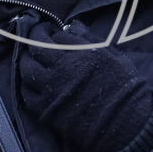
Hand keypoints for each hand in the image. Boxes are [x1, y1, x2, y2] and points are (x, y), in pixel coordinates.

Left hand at [19, 21, 152, 151]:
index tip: (52, 32)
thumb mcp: (115, 57)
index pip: (58, 36)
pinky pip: (26, 94)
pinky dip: (26, 85)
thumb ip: (92, 39)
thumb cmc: (125, 89)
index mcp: (82, 54)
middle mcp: (64, 69)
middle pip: (37, 47)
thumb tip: (74, 25)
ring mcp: (53, 91)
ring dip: (26, 60)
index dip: (53, 31)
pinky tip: (32, 82)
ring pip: (27, 68)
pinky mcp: (47, 111)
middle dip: (34, 37)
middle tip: (37, 36)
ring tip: (31, 58)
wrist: (126, 126)